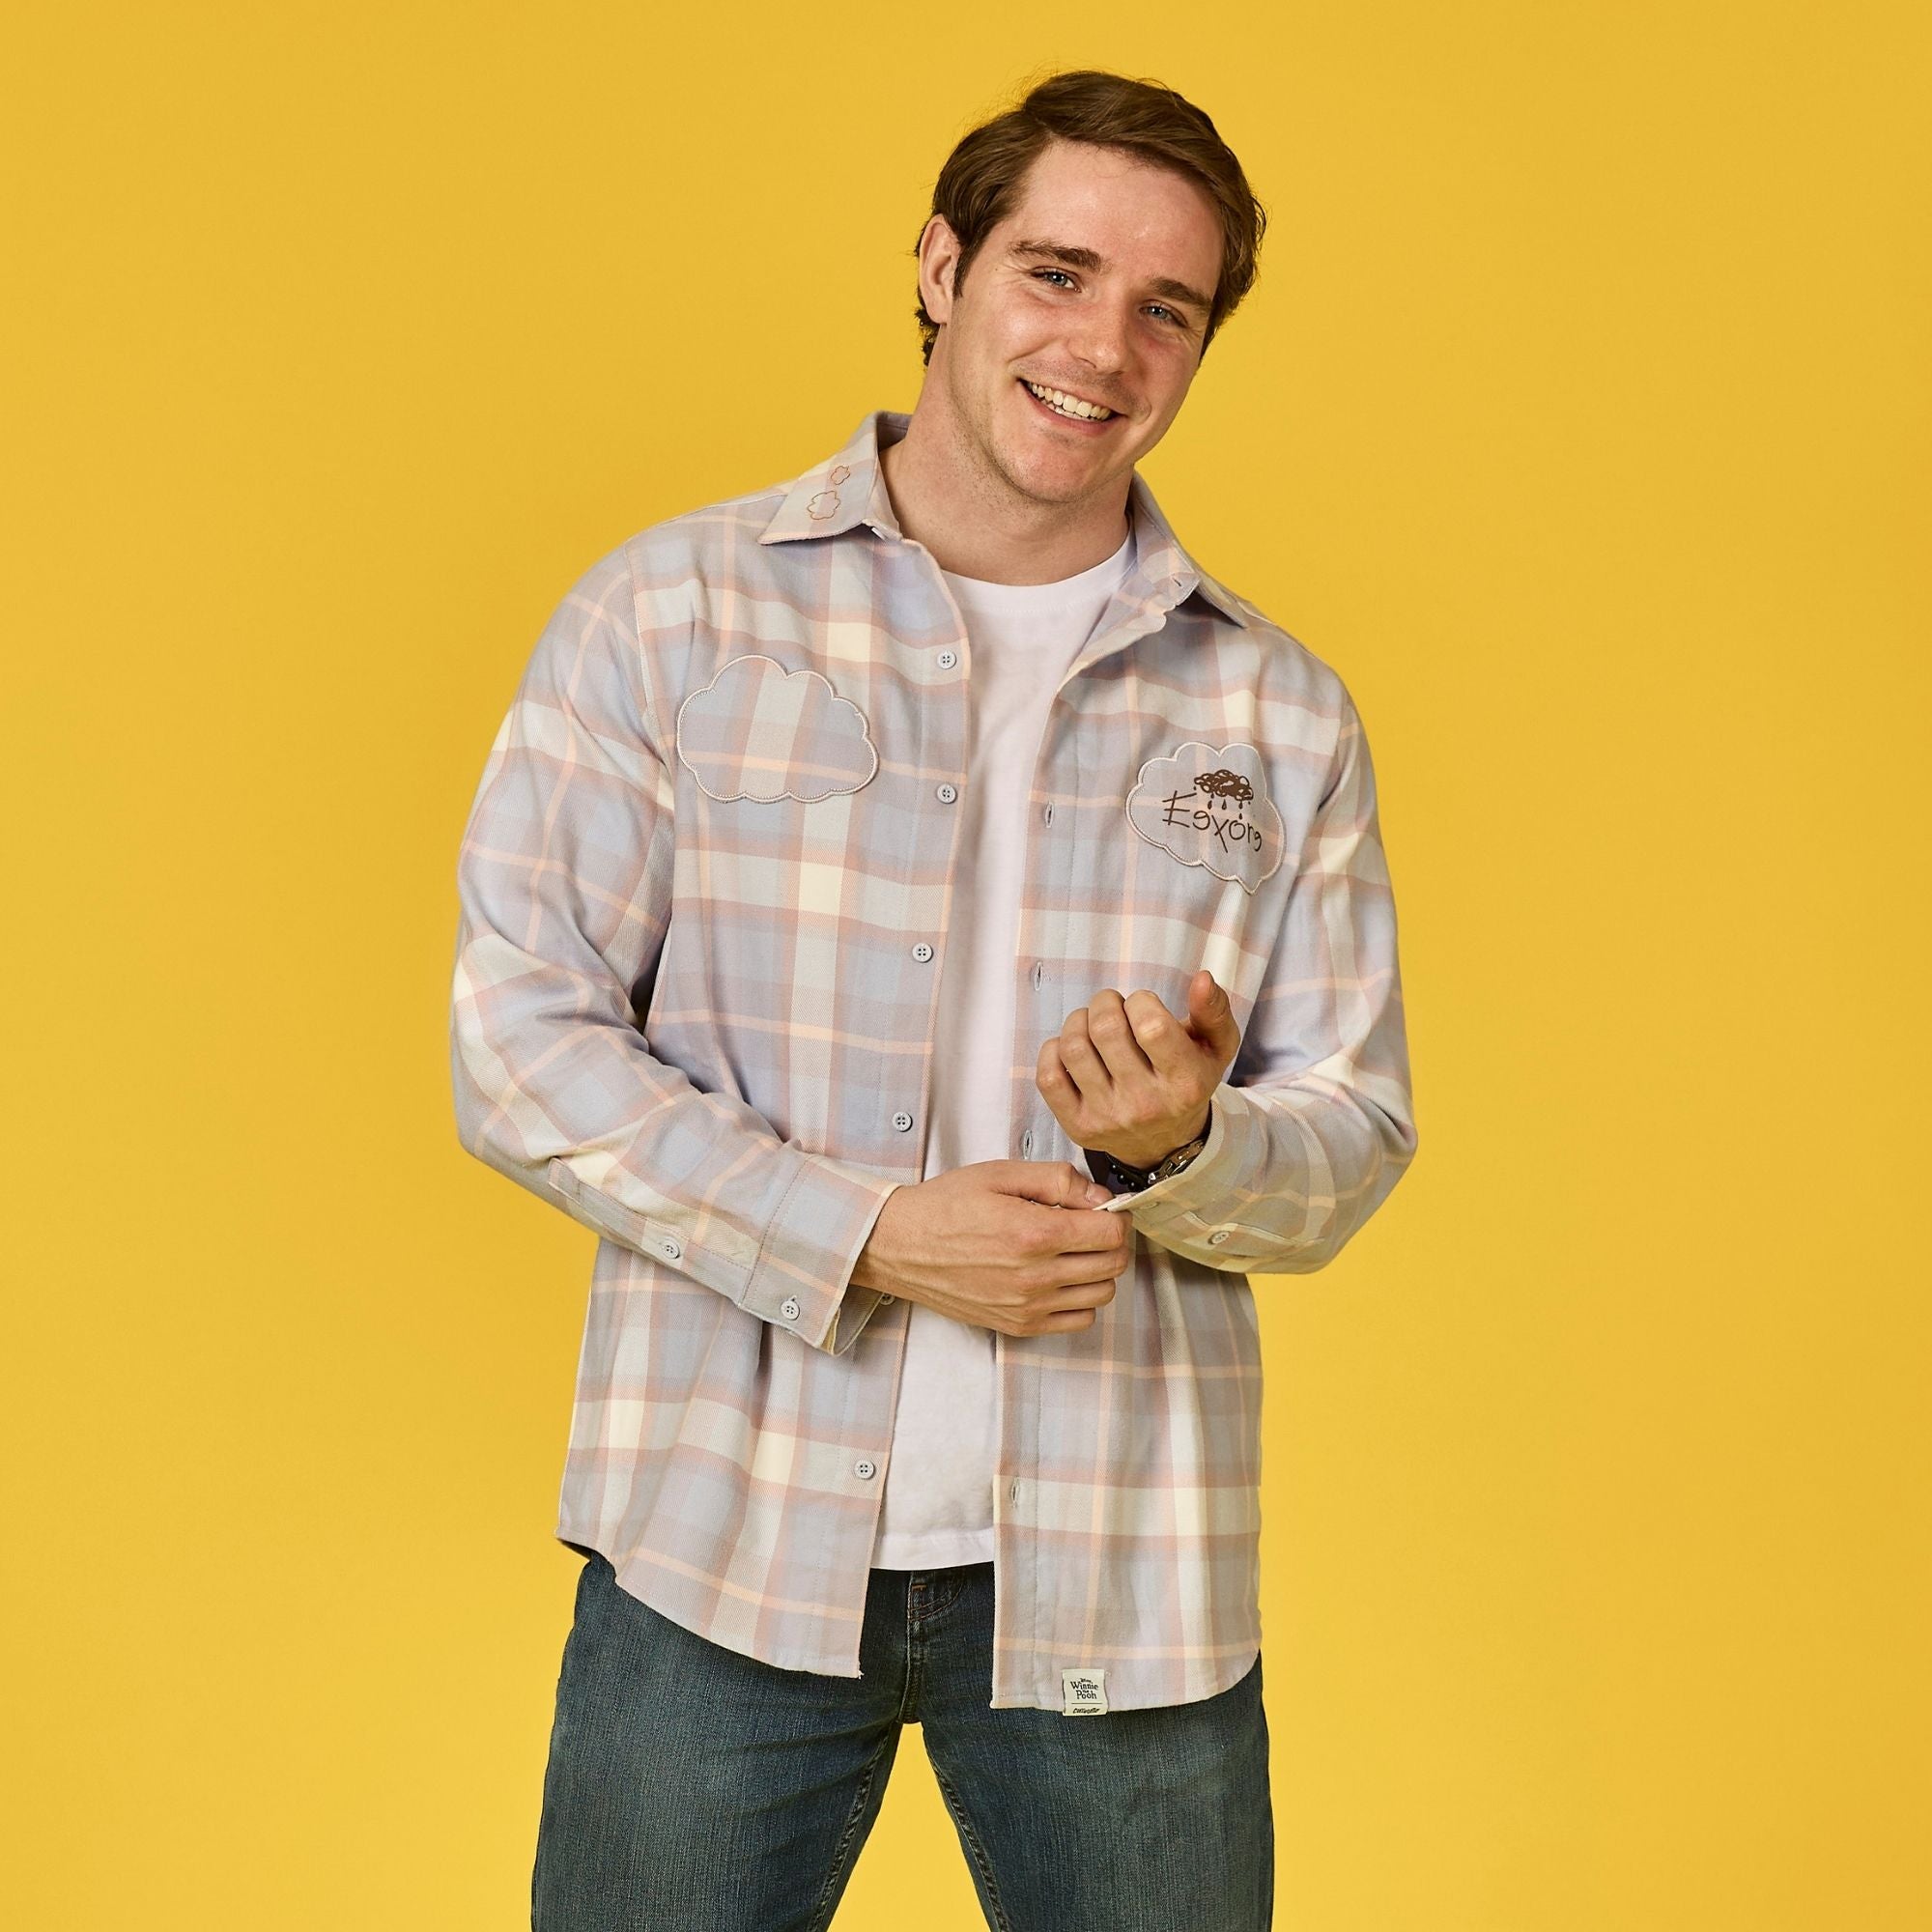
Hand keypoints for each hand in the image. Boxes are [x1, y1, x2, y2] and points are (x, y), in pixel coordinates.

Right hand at [849, 1162, 1132, 1336]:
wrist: (899, 1245)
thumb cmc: (945, 1206)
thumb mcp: (1001, 1174)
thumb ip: (1058, 1180)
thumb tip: (1101, 1198)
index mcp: (1035, 1234)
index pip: (1112, 1234)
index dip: (1118, 1216)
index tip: (1107, 1209)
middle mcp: (1036, 1277)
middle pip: (1113, 1265)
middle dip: (1112, 1241)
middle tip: (1092, 1226)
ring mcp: (1028, 1307)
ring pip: (1102, 1295)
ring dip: (1099, 1271)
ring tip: (1074, 1251)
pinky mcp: (1018, 1326)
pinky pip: (1077, 1321)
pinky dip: (1079, 1300)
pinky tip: (1059, 1277)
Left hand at [1035, 968, 1240, 1170]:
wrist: (1165, 1142)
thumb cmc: (1188, 1081)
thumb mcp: (1215, 1048)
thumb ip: (1213, 1011)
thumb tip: (1202, 978)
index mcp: (1185, 1083)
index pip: (1150, 1024)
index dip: (1140, 1001)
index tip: (1143, 1005)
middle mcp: (1146, 1105)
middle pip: (1106, 1029)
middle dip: (1105, 1003)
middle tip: (1112, 1008)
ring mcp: (1108, 1118)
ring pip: (1073, 1047)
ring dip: (1078, 1021)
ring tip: (1092, 1024)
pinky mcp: (1078, 1126)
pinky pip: (1048, 1075)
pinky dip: (1054, 1050)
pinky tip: (1074, 1049)